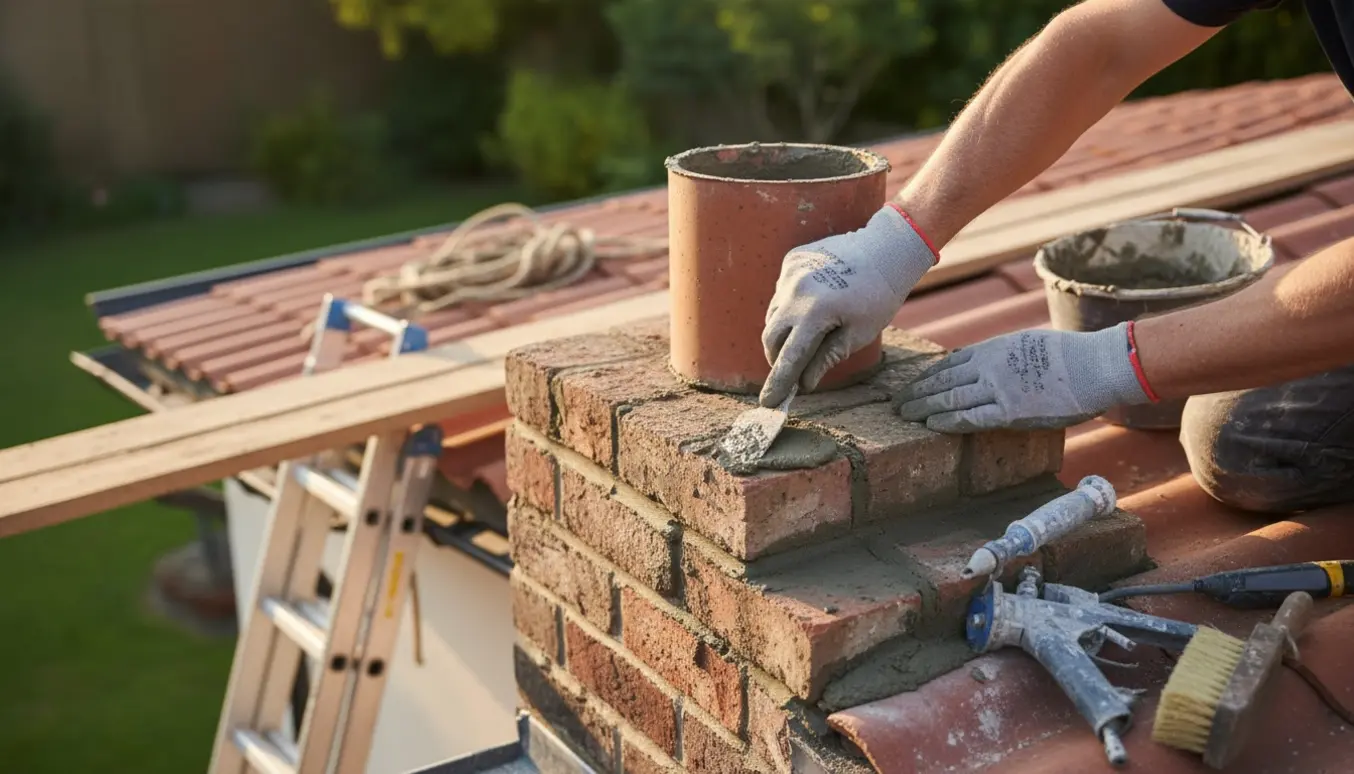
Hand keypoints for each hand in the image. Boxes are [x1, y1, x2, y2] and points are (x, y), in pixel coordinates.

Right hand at [759, 204, 937, 405]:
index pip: (789, 357)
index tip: (768, 402)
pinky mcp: (791, 260)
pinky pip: (781, 292)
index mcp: (814, 313)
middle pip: (771, 336)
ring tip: (806, 334)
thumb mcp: (859, 333)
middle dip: (777, 358)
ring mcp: (790, 273)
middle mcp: (795, 291)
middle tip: (790, 371)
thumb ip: (827, 358)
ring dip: (784, 331)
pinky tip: (812, 303)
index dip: (778, 382)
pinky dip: (790, 306)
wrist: (886, 249)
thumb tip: (805, 382)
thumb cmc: (879, 295)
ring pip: (774, 313)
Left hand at [892, 323, 1154, 431]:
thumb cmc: (1071, 356)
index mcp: (993, 349)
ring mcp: (997, 389)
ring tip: (904, 415)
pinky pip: (970, 417)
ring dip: (923, 407)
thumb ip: (1005, 356)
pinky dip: (947, 420)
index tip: (912, 385)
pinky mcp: (1009, 411)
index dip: (927, 377)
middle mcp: (989, 366)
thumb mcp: (1029, 344)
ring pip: (949, 398)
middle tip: (896, 403)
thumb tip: (993, 363)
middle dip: (916, 392)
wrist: (1095, 366)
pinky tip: (931, 424)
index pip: (949, 364)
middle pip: (942, 381)